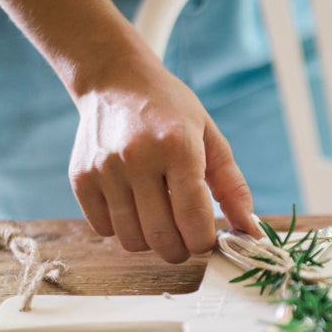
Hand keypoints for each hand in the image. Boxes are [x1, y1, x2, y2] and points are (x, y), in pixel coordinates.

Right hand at [69, 55, 257, 263]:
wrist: (115, 80)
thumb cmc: (171, 112)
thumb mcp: (211, 138)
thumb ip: (233, 187)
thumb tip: (251, 232)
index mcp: (178, 147)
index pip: (193, 218)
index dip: (204, 241)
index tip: (208, 239)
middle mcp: (138, 158)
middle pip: (162, 237)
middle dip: (181, 250)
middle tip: (186, 239)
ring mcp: (105, 169)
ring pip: (132, 240)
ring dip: (151, 242)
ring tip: (160, 220)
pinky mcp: (81, 177)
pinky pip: (103, 229)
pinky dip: (122, 229)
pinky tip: (133, 207)